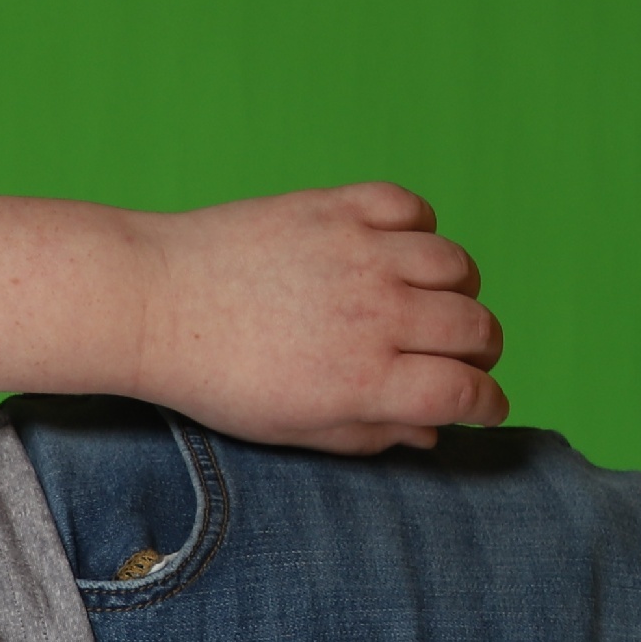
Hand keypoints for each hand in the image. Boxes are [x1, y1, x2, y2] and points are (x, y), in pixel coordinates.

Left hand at [125, 184, 508, 454]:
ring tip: (433, 304)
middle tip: (464, 358)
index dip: (489, 405)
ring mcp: (360, 254)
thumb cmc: (214, 380)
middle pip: (475, 328)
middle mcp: (375, 315)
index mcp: (364, 381)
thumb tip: (430, 431)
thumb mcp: (289, 430)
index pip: (465, 391)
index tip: (486, 408)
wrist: (151, 305)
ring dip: (459, 290)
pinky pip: (411, 207)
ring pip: (456, 265)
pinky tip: (400, 250)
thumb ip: (367, 434)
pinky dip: (421, 228)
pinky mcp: (336, 207)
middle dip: (482, 352)